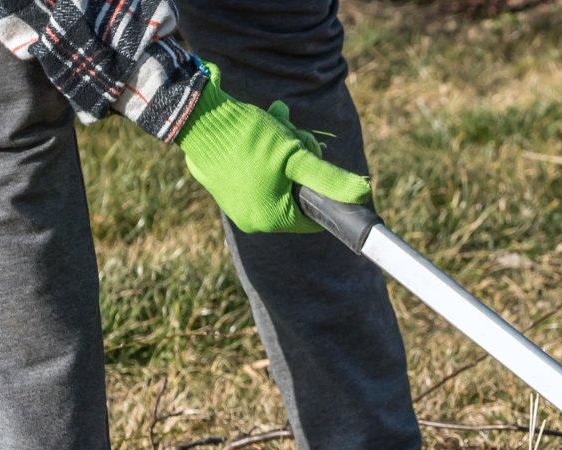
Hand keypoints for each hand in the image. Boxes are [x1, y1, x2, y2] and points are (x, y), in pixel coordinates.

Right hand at [175, 62, 371, 233]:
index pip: (312, 216)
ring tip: (278, 124)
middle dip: (301, 162)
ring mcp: (235, 201)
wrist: (198, 117)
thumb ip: (329, 178)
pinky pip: (256, 170)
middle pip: (295, 193)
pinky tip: (265, 125)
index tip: (313, 158)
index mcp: (270, 220)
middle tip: (295, 137)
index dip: (321, 186)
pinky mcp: (222, 183)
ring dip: (285, 149)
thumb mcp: (296, 156)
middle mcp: (250, 218)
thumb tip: (363, 195)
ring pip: (278, 177)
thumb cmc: (249, 139)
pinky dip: (265, 149)